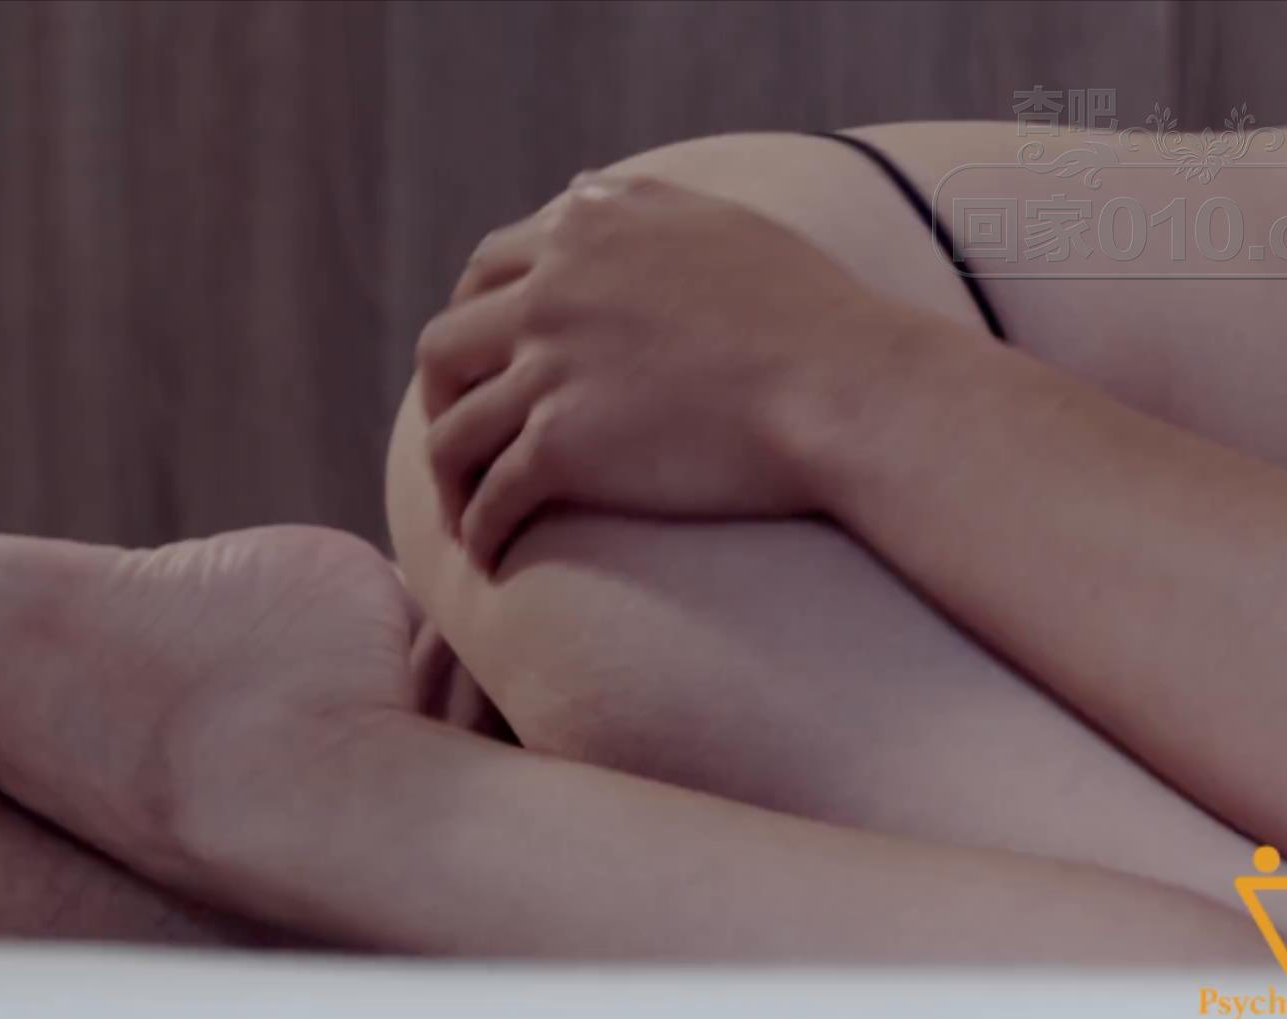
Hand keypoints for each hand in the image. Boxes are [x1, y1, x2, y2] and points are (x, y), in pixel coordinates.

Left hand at [416, 172, 940, 566]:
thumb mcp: (716, 220)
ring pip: (452, 431)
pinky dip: (478, 530)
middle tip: (456, 433)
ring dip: (446, 477)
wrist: (847, 385)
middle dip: (439, 398)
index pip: (485, 271)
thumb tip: (580, 194)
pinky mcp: (563, 444)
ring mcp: (552, 366)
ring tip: (461, 512)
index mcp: (585, 228)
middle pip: (445, 346)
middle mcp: (552, 288)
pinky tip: (488, 556)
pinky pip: (492, 497)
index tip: (482, 360)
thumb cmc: (809, 311)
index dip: (471, 319)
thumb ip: (638, 207)